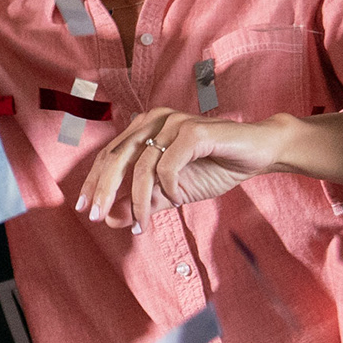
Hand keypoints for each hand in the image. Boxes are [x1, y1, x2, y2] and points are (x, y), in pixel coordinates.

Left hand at [71, 107, 294, 228]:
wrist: (257, 154)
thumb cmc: (214, 167)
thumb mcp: (172, 193)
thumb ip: (142, 203)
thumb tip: (108, 218)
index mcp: (145, 128)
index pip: (109, 155)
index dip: (94, 182)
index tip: (85, 209)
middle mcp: (155, 119)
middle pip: (117, 157)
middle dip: (104, 190)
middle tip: (96, 216)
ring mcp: (174, 122)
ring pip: (142, 165)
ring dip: (140, 200)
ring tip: (143, 223)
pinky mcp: (194, 130)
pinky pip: (168, 165)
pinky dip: (169, 188)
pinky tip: (177, 200)